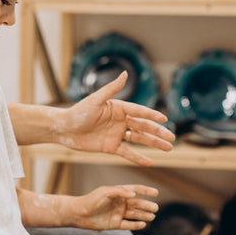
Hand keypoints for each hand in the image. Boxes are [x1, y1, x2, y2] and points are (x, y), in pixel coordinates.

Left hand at [59, 72, 174, 165]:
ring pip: (139, 139)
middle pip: (143, 127)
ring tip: (168, 148)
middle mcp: (120, 121)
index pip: (139, 112)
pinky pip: (127, 153)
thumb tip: (126, 73)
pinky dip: (138, 157)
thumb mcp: (96, 100)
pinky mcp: (110, 147)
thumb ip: (112, 88)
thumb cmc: (78, 112)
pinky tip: (150, 161)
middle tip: (172, 137)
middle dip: (158, 132)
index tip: (165, 119)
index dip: (152, 116)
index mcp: (118, 108)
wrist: (63, 129)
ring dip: (154, 144)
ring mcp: (116, 134)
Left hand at [73, 184, 158, 231]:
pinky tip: (143, 224)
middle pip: (137, 203)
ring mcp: (118, 213)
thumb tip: (134, 194)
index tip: (156, 192)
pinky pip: (128, 224)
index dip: (146, 191)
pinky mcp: (115, 223)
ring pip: (135, 214)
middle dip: (147, 205)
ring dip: (144, 215)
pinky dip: (136, 224)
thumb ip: (120, 191)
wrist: (80, 214)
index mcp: (119, 193)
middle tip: (155, 208)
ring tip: (152, 216)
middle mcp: (120, 203)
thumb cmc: (91, 200)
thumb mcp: (105, 192)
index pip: (136, 190)